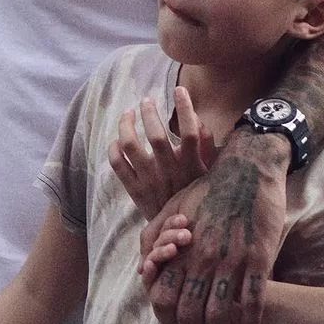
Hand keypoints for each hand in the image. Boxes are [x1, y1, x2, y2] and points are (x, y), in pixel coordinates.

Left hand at [108, 86, 214, 220]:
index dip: (186, 107)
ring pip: (130, 146)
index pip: (192, 132)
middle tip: (147, 100)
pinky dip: (114, 148)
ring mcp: (149, 181)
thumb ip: (208, 147)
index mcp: (192, 167)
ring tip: (128, 113)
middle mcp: (169, 172)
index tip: (180, 89)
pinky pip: (117, 164)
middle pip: (156, 136)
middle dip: (149, 112)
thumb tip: (199, 120)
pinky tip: (117, 139)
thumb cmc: (195, 196)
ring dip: (126, 125)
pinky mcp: (134, 189)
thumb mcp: (210, 174)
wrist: (177, 233)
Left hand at [145, 131, 288, 323]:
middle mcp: (201, 259)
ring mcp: (231, 261)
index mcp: (178, 249)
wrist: (247, 168)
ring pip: (221, 315)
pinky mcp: (259, 259)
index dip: (165, 317)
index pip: (161, 299)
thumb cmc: (207, 189)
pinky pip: (254, 302)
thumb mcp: (171, 208)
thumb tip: (143, 270)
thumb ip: (153, 238)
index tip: (175, 320)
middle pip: (190, 314)